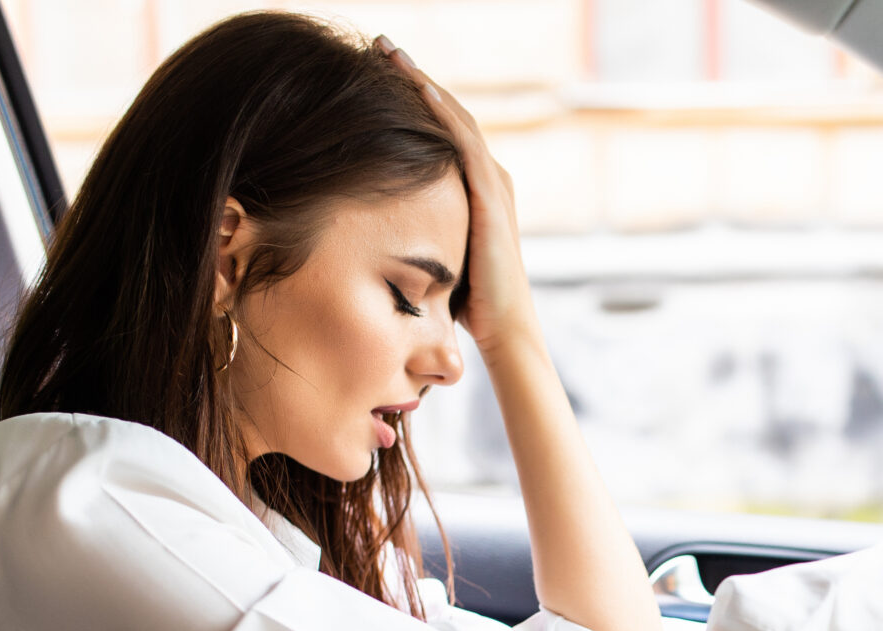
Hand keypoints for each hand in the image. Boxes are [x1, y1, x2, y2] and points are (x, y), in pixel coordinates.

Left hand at [377, 37, 538, 356]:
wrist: (506, 332)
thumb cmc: (471, 306)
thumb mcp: (439, 255)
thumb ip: (420, 232)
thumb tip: (376, 231)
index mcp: (478, 190)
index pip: (443, 131)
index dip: (413, 98)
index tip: (378, 74)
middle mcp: (492, 178)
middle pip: (449, 113)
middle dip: (414, 77)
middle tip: (380, 45)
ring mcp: (495, 185)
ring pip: (456, 118)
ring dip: (423, 82)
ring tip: (391, 53)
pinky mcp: (492, 198)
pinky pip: (465, 144)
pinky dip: (443, 113)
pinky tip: (418, 88)